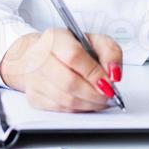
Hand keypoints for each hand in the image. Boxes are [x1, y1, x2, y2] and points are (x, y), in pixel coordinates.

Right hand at [0, 28, 122, 112]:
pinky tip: (87, 102)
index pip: (73, 56)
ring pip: (66, 99)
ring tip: (101, 99)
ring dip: (89, 104)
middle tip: (108, 94)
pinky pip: (60, 109)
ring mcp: (34, 79)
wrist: (36, 55)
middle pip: (69, 82)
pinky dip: (79, 109)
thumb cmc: (67, 47)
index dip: (94, 73)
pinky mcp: (34, 97)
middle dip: (94, 93)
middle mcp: (39, 58)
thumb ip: (110, 52)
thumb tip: (114, 74)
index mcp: (55, 38)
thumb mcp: (93, 41)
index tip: (109, 82)